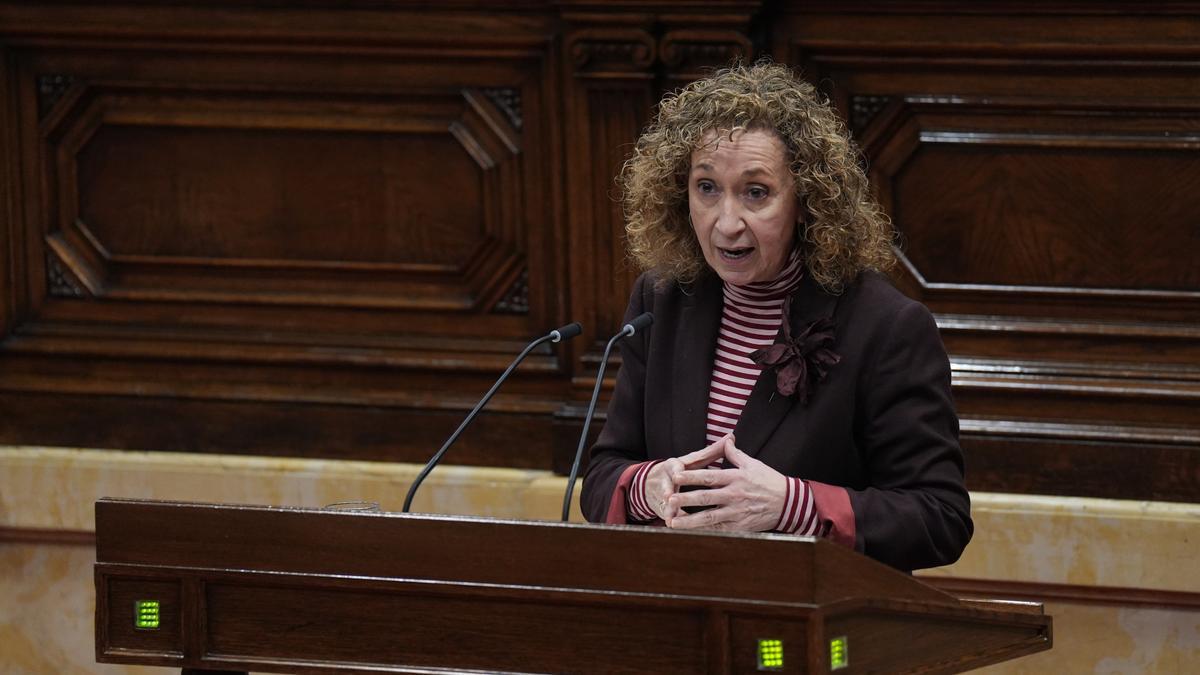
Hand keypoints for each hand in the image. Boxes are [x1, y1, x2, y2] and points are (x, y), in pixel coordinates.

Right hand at [643, 435, 729, 521]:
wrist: (653, 482)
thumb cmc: (681, 470)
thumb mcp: (694, 460)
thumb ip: (712, 451)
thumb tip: (731, 437)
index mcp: (674, 465)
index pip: (674, 467)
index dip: (676, 472)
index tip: (677, 476)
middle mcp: (665, 479)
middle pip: (666, 485)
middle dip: (666, 491)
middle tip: (668, 497)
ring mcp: (661, 494)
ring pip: (664, 502)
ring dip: (667, 509)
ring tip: (670, 517)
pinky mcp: (661, 506)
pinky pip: (667, 513)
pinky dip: (671, 519)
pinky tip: (673, 526)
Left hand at [666, 435, 787, 531]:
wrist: (789, 503)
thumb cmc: (770, 481)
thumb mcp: (753, 464)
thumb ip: (735, 454)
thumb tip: (726, 440)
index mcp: (735, 478)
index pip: (709, 477)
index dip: (691, 476)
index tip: (675, 475)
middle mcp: (734, 496)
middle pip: (705, 498)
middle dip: (685, 499)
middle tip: (668, 499)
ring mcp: (736, 513)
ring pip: (709, 518)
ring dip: (690, 521)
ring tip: (673, 522)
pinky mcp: (740, 527)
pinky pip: (719, 530)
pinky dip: (704, 532)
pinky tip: (690, 534)